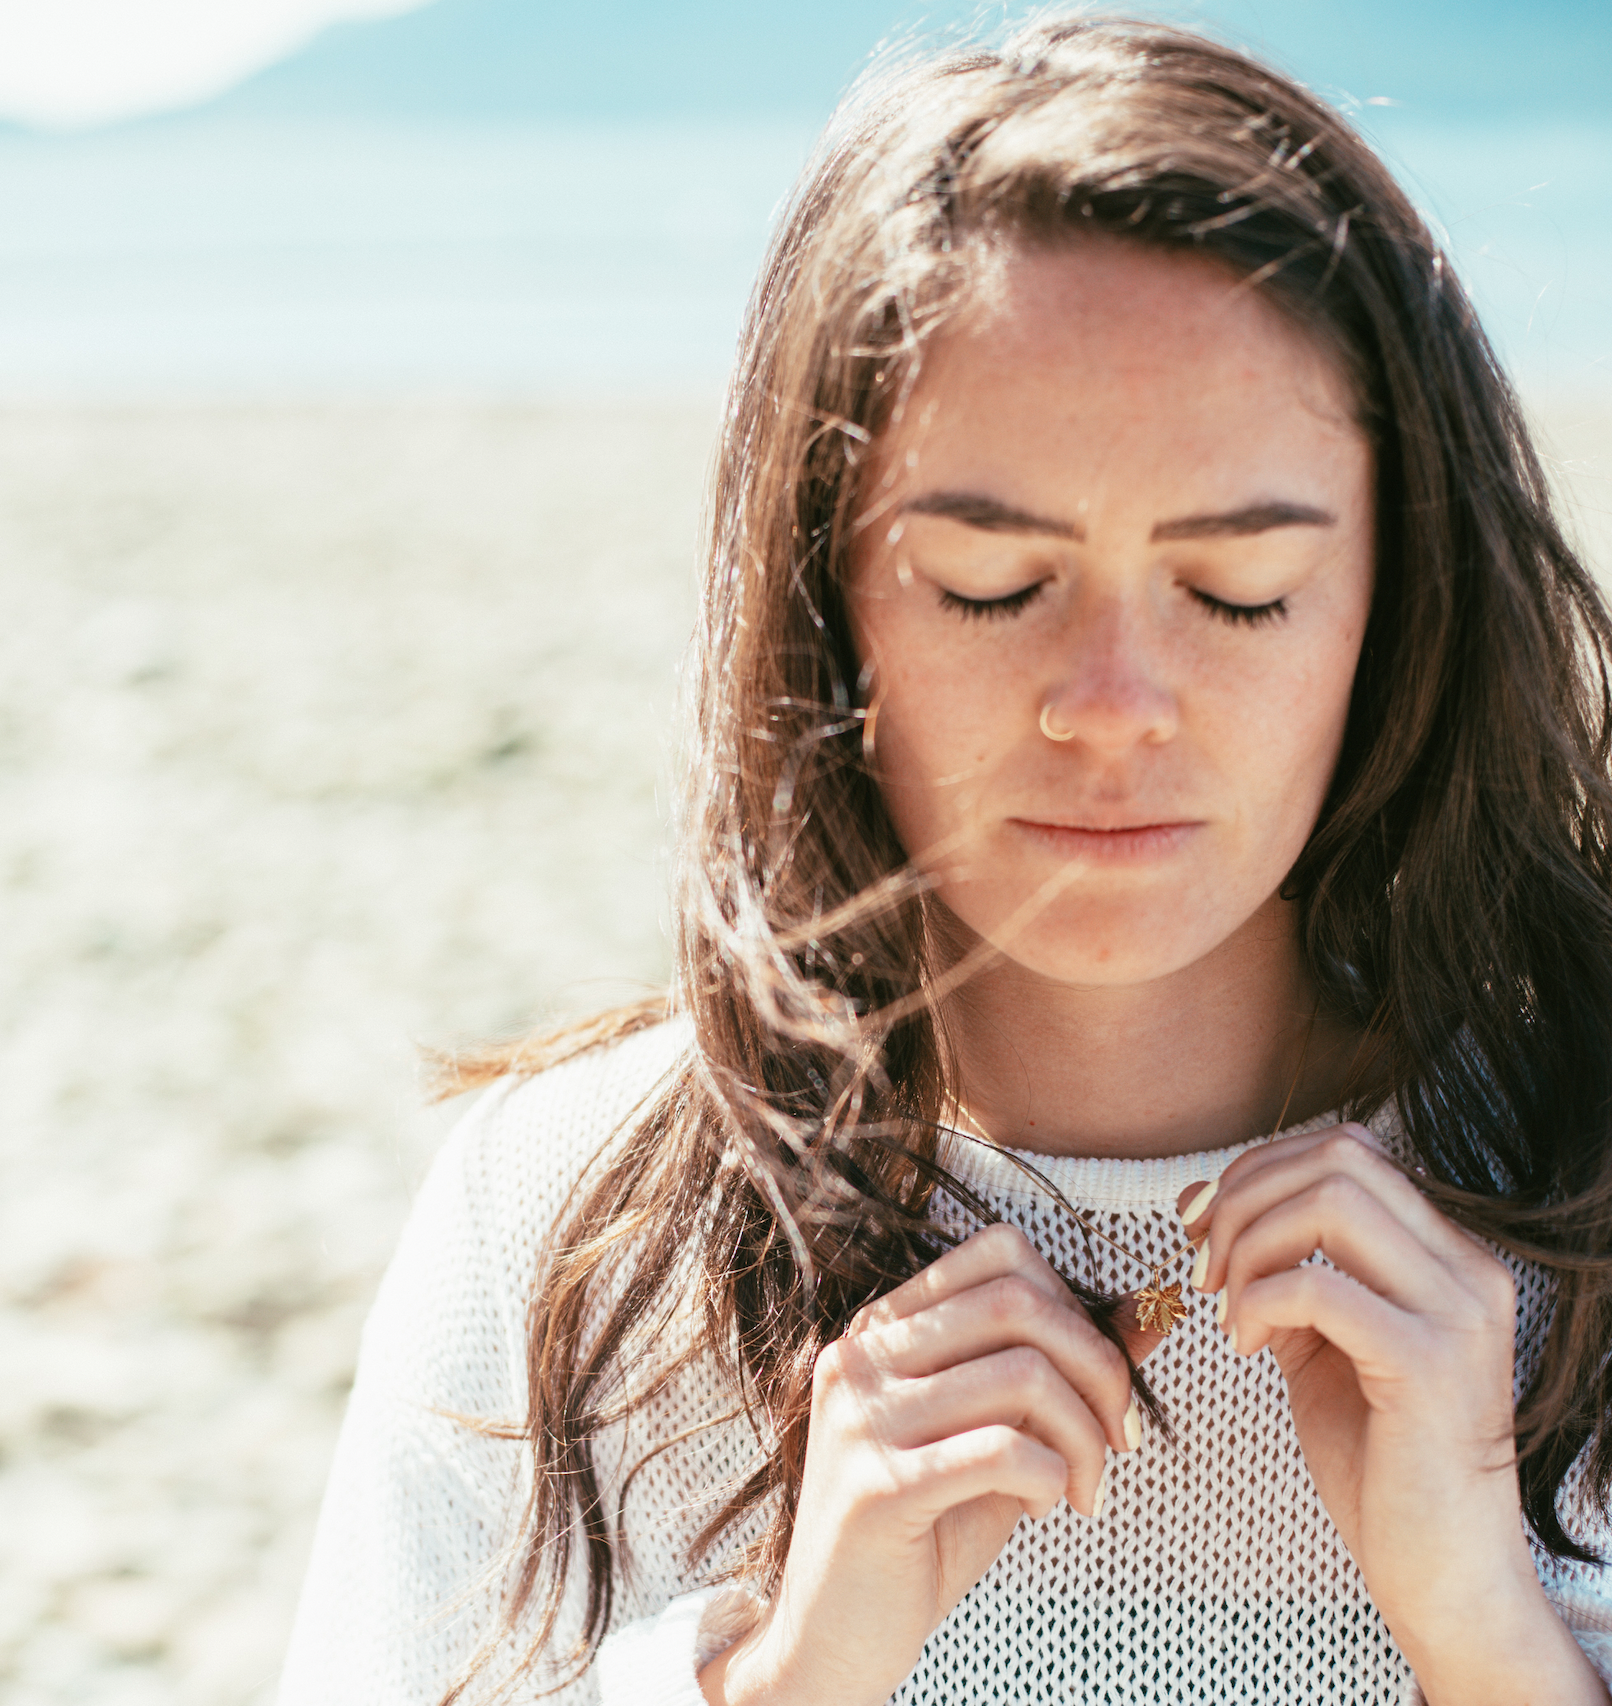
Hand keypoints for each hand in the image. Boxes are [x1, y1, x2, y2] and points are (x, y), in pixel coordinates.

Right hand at [698, 1222, 1139, 1705]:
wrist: (834, 1637)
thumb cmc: (922, 1533)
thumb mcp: (994, 1435)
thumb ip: (1057, 1371)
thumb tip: (1150, 1312)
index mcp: (883, 1327)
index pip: (998, 1251)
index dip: (1072, 1302)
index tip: (1098, 1376)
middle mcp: (863, 1355)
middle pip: (1018, 1302)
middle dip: (1100, 1367)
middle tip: (1119, 1437)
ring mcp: (863, 1417)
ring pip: (1023, 1375)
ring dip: (1084, 1437)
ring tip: (1083, 1486)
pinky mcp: (879, 1485)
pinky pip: (1003, 1450)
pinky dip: (1052, 1474)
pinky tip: (1042, 1503)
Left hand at [1185, 1123, 1607, 1704]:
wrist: (1443, 1572)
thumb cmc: (1380, 1458)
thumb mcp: (1322, 1343)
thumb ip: (1280, 1269)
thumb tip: (1202, 1202)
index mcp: (1448, 1255)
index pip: (1350, 1150)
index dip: (1260, 1166)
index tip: (1202, 1220)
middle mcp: (1467, 1270)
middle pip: (1337, 1159)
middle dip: (1244, 1196)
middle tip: (1200, 1263)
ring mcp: (1456, 1314)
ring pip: (1331, 1202)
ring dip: (1250, 1242)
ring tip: (1223, 1305)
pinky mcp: (1429, 1366)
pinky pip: (1318, 1287)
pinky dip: (1259, 1301)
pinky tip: (1244, 1345)